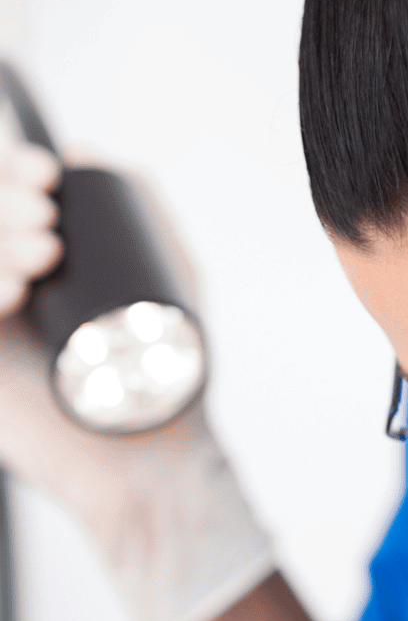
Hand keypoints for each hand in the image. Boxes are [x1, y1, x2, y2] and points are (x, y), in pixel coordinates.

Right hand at [0, 117, 272, 620]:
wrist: (157, 467)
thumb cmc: (168, 388)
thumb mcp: (177, 287)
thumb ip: (149, 218)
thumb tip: (91, 153)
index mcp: (38, 269)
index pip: (2, 203)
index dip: (10, 175)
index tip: (49, 177)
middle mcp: (7, 294)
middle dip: (1, 202)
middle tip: (47, 218)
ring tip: (45, 252)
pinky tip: (13, 293)